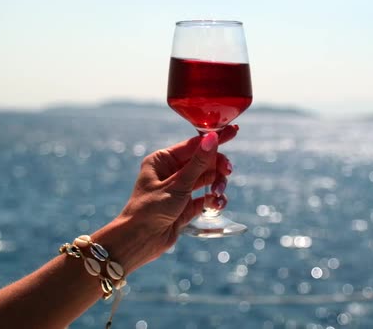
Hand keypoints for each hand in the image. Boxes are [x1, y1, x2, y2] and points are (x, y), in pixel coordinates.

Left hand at [91, 125, 237, 273]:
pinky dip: (213, 201)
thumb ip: (198, 163)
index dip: (214, 139)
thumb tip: (212, 138)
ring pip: (208, 181)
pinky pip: (206, 198)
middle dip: (217, 168)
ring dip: (217, 186)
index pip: (194, 144)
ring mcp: (179, 190)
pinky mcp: (186, 207)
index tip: (233, 132)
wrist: (139, 242)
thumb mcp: (177, 184)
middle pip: (204, 162)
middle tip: (227, 172)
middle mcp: (171, 172)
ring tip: (217, 195)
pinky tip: (215, 206)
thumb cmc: (150, 210)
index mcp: (163, 160)